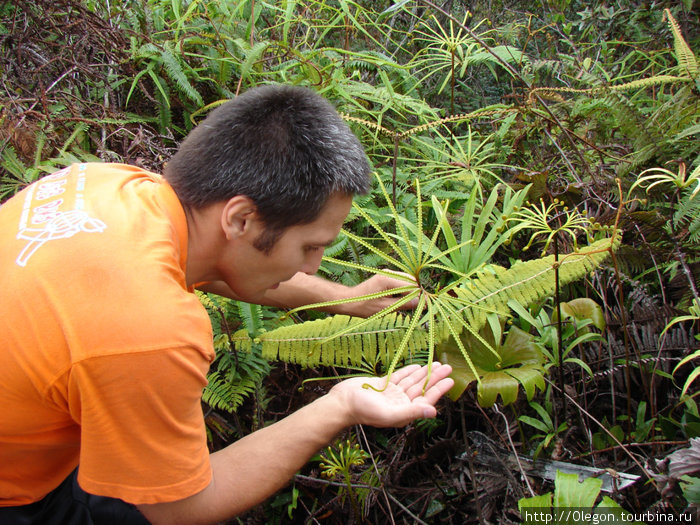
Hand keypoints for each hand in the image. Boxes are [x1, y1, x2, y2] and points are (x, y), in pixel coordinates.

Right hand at [328, 363, 453, 427]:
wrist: (341, 403)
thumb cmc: (362, 411)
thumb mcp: (389, 413)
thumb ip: (411, 413)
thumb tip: (434, 412)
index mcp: (404, 412)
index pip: (426, 399)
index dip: (438, 390)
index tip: (450, 380)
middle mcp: (400, 403)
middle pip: (421, 388)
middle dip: (434, 378)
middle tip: (447, 367)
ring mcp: (391, 394)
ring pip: (412, 381)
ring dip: (424, 373)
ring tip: (436, 364)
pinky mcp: (382, 385)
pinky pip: (399, 377)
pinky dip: (409, 371)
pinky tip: (417, 366)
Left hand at [336, 271, 418, 317]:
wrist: (349, 300)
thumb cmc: (364, 306)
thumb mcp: (384, 308)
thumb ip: (403, 304)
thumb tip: (420, 302)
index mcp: (387, 279)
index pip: (411, 285)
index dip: (418, 296)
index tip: (422, 306)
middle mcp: (388, 273)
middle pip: (411, 281)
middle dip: (415, 293)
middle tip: (416, 307)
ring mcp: (387, 274)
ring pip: (407, 281)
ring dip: (409, 292)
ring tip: (406, 304)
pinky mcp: (386, 277)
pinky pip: (401, 282)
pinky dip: (403, 290)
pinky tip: (399, 300)